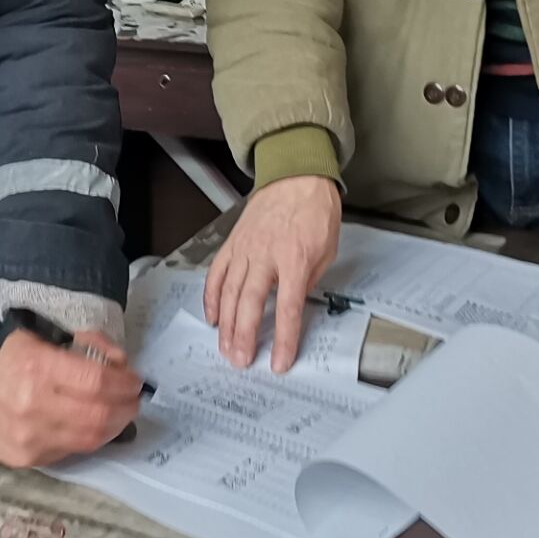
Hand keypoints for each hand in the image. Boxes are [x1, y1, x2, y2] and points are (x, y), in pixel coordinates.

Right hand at [0, 328, 141, 467]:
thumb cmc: (1, 359)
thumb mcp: (38, 338)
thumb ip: (81, 346)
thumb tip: (118, 362)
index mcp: (38, 368)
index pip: (97, 380)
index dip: (124, 382)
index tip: (135, 379)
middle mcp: (35, 406)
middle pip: (99, 414)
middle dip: (126, 407)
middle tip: (134, 399)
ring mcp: (31, 438)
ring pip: (90, 439)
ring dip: (115, 426)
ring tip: (121, 413)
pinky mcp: (27, 459)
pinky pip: (71, 452)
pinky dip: (90, 439)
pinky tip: (94, 426)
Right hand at [204, 176, 341, 371]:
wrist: (296, 175)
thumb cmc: (315, 211)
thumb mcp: (327, 250)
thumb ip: (308, 280)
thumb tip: (294, 305)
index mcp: (294, 260)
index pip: (287, 308)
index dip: (284, 339)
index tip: (279, 362)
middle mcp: (265, 256)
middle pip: (249, 304)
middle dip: (244, 336)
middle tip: (240, 360)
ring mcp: (245, 249)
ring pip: (228, 292)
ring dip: (225, 324)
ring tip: (225, 348)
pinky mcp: (232, 243)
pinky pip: (217, 273)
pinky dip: (211, 297)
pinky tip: (212, 317)